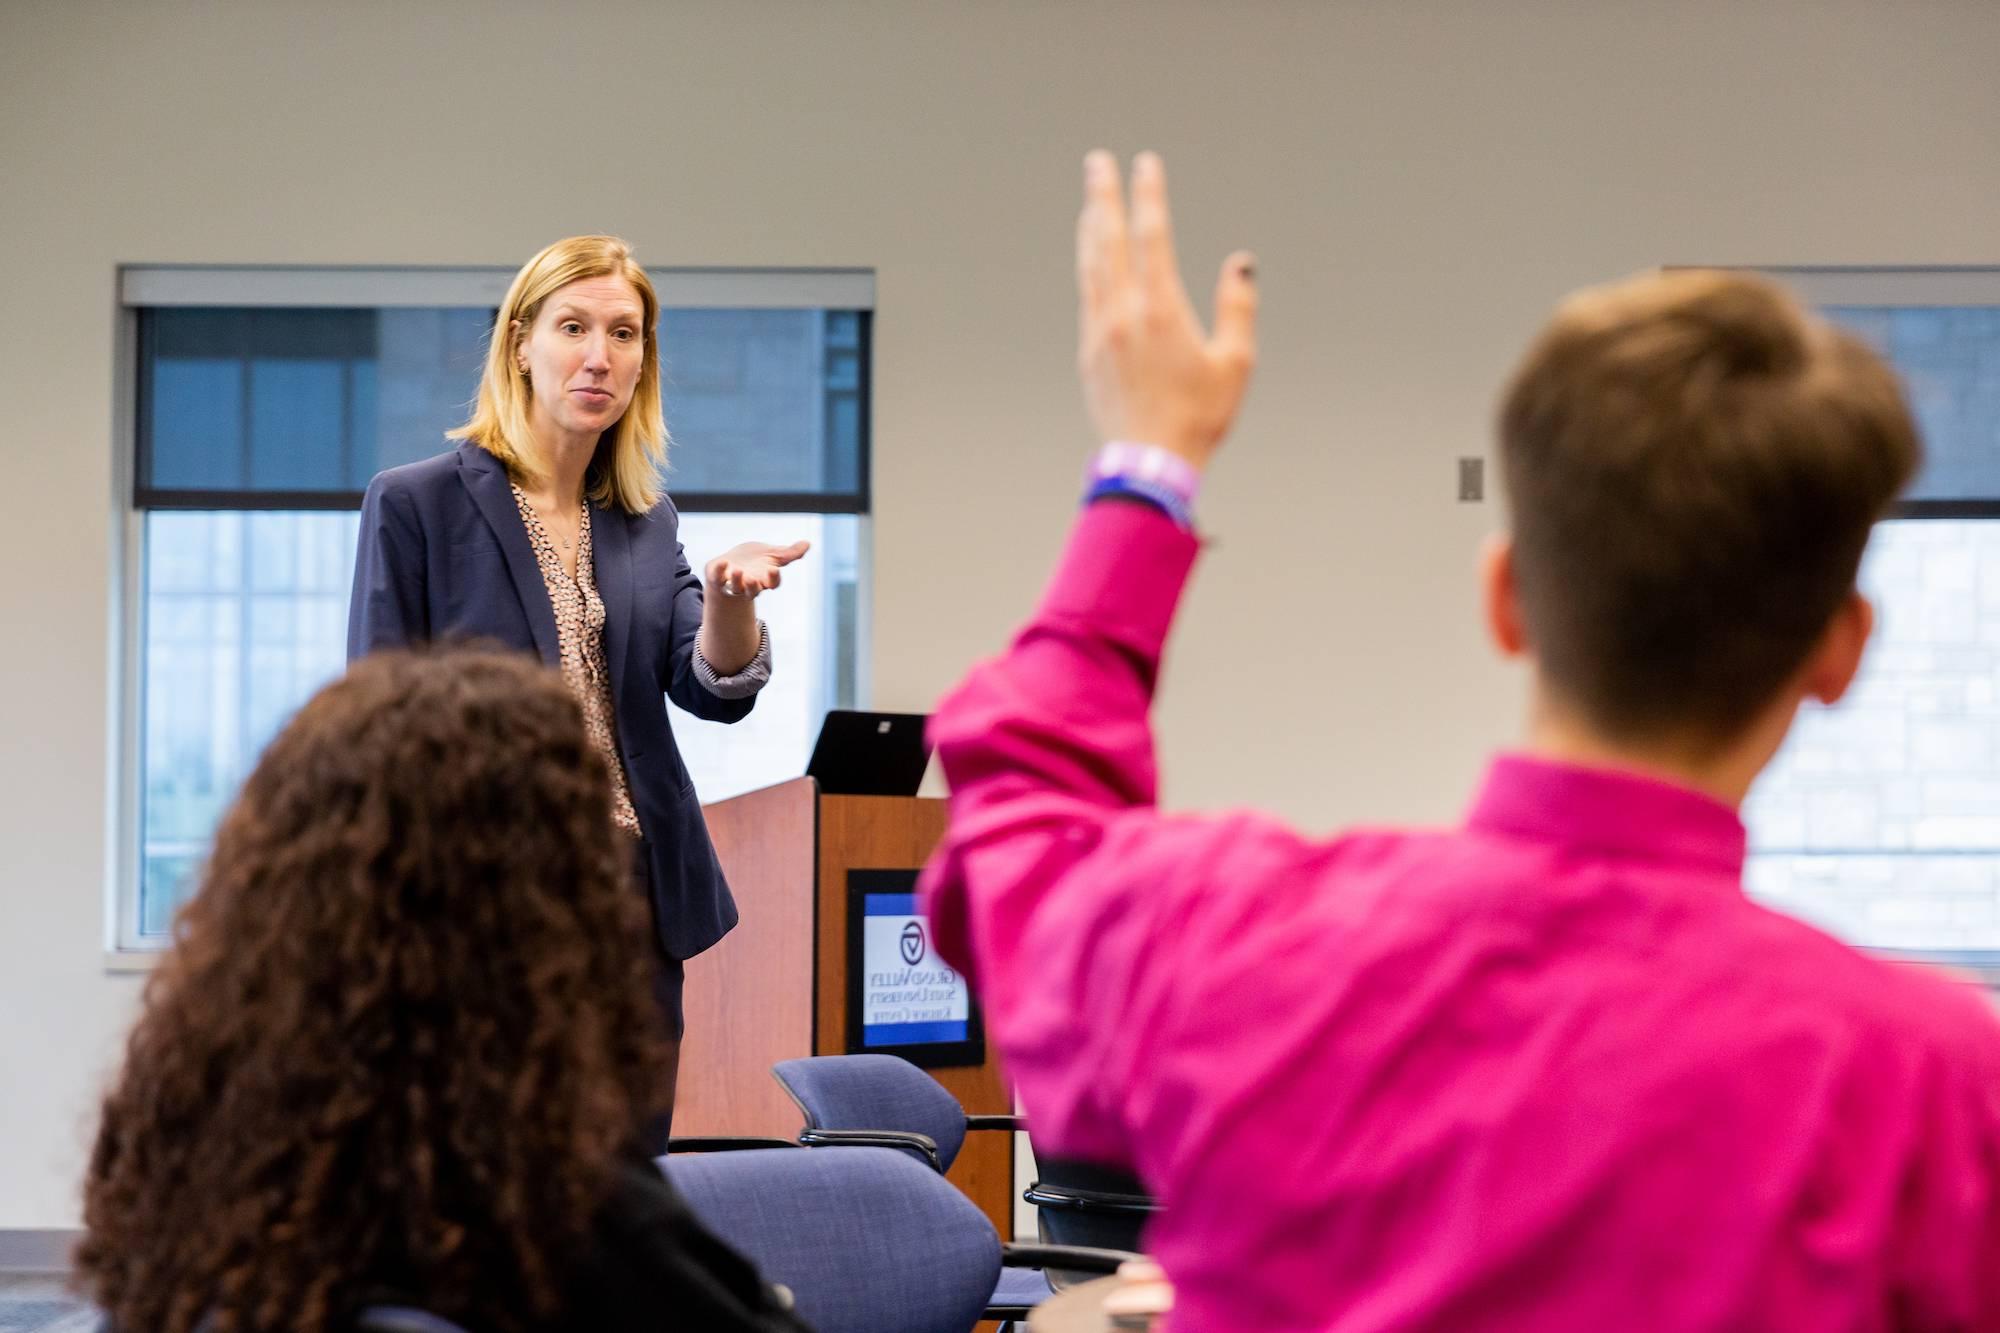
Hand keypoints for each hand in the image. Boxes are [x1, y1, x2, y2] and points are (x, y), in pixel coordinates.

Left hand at [706, 540, 809, 598]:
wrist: (730, 565)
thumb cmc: (754, 562)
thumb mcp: (772, 555)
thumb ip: (790, 552)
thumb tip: (808, 543)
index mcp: (765, 579)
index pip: (772, 583)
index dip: (773, 578)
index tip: (774, 569)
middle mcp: (749, 585)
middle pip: (753, 590)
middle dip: (752, 586)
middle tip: (752, 578)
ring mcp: (732, 583)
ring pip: (735, 587)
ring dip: (736, 580)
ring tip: (737, 571)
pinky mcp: (717, 577)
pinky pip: (717, 577)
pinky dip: (718, 571)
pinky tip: (722, 562)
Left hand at [1076, 150, 1257, 470]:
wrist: (1150, 463)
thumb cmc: (1200, 416)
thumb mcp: (1235, 362)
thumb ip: (1237, 306)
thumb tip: (1240, 261)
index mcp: (1161, 311)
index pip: (1152, 236)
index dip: (1148, 195)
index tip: (1144, 163)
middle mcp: (1124, 315)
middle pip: (1110, 241)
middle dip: (1104, 197)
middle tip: (1097, 161)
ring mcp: (1101, 334)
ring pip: (1091, 267)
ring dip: (1091, 228)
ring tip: (1091, 201)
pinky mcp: (1090, 354)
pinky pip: (1087, 297)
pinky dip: (1089, 267)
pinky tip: (1091, 258)